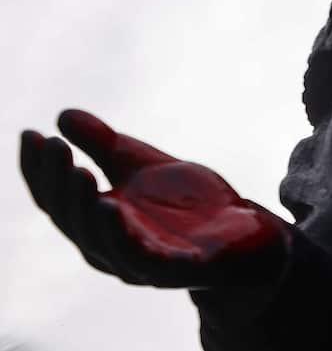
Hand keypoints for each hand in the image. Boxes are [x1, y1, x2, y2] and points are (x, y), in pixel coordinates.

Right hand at [19, 109, 288, 287]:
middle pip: (72, 219)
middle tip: (55, 147)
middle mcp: (109, 248)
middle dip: (59, 182)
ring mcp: (141, 264)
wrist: (248, 233)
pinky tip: (113, 208)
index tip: (30, 134)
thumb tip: (62, 115)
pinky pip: (142, 258)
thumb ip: (107, 146)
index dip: (40, 170)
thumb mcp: (145, 166)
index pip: (57, 199)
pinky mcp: (174, 270)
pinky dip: (122, 236)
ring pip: (100, 241)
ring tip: (79, 174)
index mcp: (98, 223)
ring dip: (85, 208)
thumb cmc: (191, 204)